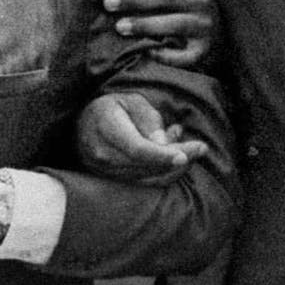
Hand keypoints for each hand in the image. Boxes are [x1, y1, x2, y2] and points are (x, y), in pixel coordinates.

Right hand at [77, 93, 206, 185]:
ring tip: (188, 147)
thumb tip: (163, 144)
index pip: (136, 148)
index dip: (162, 155)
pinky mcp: (113, 181)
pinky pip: (144, 183)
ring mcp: (105, 171)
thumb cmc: (112, 108)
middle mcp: (102, 153)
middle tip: (200, 148)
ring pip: (148, 177)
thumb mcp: (131, 101)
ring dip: (174, 166)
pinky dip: (165, 173)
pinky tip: (175, 158)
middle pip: (146, 165)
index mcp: (105, 127)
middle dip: (178, 159)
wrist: (84, 126)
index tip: (185, 156)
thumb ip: (148, 119)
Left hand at [104, 0, 216, 67]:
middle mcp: (202, 1)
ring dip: (143, 24)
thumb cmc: (184, 8)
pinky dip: (162, 53)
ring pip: (174, 24)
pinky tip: (145, 51)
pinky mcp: (203, 51)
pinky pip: (180, 55)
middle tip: (108, 2)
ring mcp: (205, 26)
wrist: (217, 39)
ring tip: (119, 27)